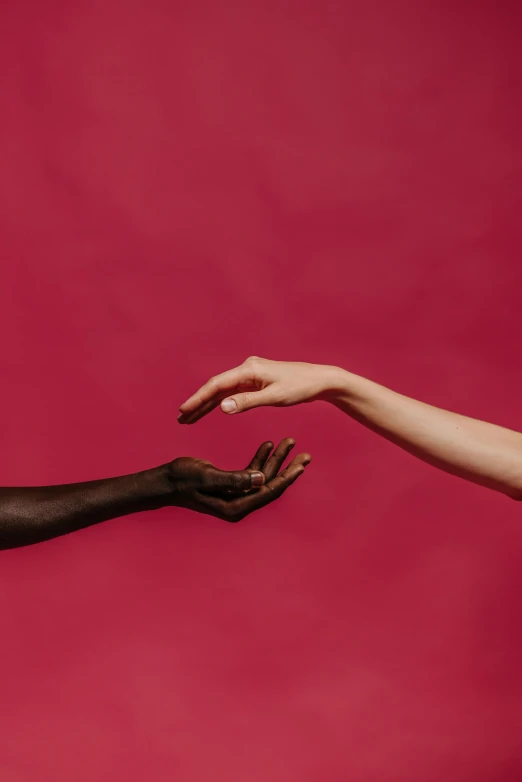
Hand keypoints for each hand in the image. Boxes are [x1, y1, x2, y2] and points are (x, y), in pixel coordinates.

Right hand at [167, 438, 310, 521]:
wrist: (165, 481)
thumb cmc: (182, 479)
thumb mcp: (207, 477)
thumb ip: (234, 480)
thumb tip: (262, 479)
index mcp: (235, 506)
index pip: (268, 492)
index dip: (286, 478)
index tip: (302, 464)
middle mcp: (238, 503)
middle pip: (270, 485)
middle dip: (288, 468)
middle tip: (305, 454)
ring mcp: (235, 495)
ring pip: (262, 477)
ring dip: (275, 460)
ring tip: (289, 442)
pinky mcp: (231, 485)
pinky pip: (251, 472)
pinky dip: (260, 458)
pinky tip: (267, 444)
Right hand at [178, 356, 338, 423]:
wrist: (320, 380)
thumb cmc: (300, 387)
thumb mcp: (275, 397)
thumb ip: (248, 402)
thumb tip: (222, 407)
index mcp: (249, 370)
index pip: (216, 385)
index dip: (198, 398)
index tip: (184, 411)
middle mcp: (247, 369)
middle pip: (216, 387)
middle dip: (198, 402)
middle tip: (181, 418)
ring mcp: (251, 374)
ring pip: (223, 390)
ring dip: (207, 403)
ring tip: (190, 417)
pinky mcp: (256, 381)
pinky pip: (233, 392)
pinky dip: (221, 401)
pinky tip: (211, 409)